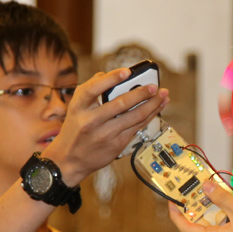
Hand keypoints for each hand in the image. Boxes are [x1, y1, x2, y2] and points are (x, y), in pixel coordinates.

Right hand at [43, 67, 168, 184]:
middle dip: (141, 93)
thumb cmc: (75, 129)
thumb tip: (111, 74)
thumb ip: (91, 89)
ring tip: (163, 95)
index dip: (111, 78)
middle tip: (155, 86)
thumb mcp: (76, 107)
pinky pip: (137, 128)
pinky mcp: (117, 144)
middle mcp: (91, 121)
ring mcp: (105, 134)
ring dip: (152, 105)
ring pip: (134, 117)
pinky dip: (149, 116)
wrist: (70, 160)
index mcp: (78, 107)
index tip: (127, 71)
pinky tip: (157, 108)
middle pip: (121, 104)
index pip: (93, 89)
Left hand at [167, 183, 232, 231]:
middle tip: (207, 189)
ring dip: (226, 209)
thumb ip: (222, 198)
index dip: (176, 214)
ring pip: (220, 224)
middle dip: (207, 205)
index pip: (186, 228)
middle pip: (204, 224)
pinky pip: (231, 229)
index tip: (173, 200)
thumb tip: (207, 187)